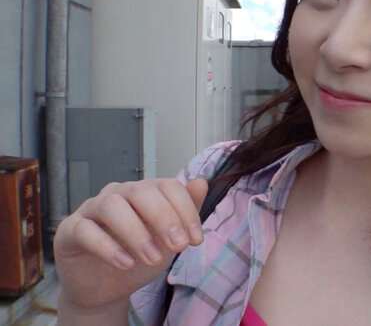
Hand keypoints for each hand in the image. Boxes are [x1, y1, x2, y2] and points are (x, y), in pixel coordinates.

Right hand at [54, 178, 207, 310]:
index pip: (168, 186)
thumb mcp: (169, 238)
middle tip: (178, 247)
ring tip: (153, 258)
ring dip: (136, 233)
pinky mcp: (70, 230)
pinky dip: (107, 247)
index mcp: (144, 192)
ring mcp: (91, 209)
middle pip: (141, 191)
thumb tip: (201, 182)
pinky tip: (126, 264)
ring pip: (111, 205)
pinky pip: (85, 230)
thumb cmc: (140, 255)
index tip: (195, 241)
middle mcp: (118, 194)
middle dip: (164, 218)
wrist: (107, 286)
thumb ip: (185, 211)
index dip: (185, 210)